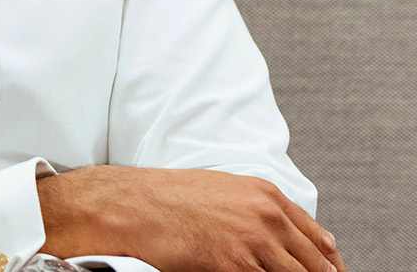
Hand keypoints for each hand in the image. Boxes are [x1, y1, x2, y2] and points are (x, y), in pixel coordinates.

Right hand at [36, 165, 344, 271]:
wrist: (126, 204)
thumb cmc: (164, 199)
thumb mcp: (221, 193)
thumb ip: (257, 211)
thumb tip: (282, 240)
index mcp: (266, 195)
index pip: (321, 243)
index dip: (330, 267)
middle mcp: (266, 215)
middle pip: (317, 266)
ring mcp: (253, 240)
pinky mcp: (234, 264)